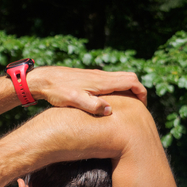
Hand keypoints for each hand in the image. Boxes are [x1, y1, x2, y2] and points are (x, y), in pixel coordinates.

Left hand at [29, 67, 146, 114]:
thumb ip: (92, 105)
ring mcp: (96, 76)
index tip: (143, 105)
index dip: (141, 92)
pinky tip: (110, 102)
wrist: (44, 80)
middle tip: (139, 107)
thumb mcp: (74, 100)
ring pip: (120, 79)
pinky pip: (110, 82)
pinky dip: (117, 90)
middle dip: (138, 91)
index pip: (131, 81)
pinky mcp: (90, 78)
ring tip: (128, 106)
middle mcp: (101, 76)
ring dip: (128, 90)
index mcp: (101, 81)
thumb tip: (109, 110)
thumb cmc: (57, 91)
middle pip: (128, 78)